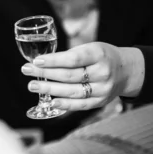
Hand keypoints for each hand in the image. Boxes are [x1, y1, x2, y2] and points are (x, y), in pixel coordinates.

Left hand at [20, 42, 144, 110]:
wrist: (126, 71)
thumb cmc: (102, 57)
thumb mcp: (91, 48)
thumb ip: (70, 56)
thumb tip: (42, 63)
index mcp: (99, 54)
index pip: (73, 59)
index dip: (53, 60)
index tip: (36, 61)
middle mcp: (103, 72)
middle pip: (69, 75)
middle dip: (45, 74)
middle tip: (26, 71)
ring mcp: (103, 89)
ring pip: (72, 91)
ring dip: (49, 89)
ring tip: (32, 85)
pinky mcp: (100, 102)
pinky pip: (80, 105)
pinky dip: (64, 104)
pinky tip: (50, 101)